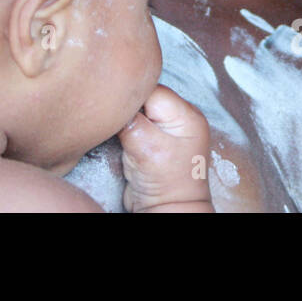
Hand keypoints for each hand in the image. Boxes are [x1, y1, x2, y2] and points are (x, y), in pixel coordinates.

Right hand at [119, 85, 213, 211]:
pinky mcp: (155, 138)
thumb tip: (113, 101)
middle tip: (120, 123)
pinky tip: (124, 137)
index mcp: (187, 114)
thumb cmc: (166, 185)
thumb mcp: (145, 148)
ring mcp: (168, 128)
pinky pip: (137, 122)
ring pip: (139, 110)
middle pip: (145, 97)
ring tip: (125, 134)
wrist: (168, 210)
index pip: (152, 90)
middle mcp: (180, 117)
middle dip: (129, 108)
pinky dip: (128, 127)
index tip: (117, 109)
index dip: (132, 99)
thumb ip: (130, 120)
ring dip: (127, 119)